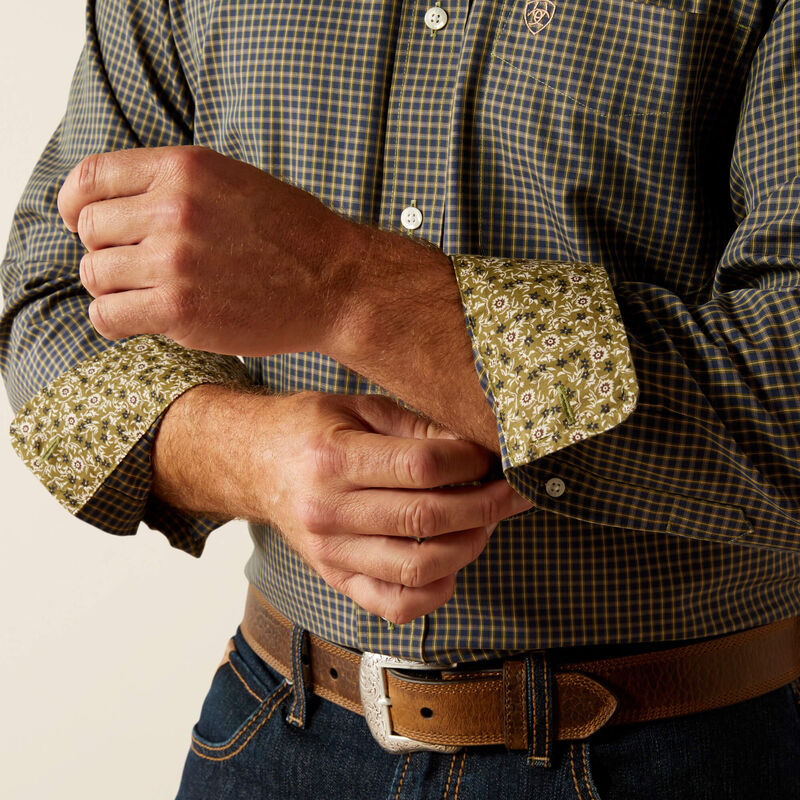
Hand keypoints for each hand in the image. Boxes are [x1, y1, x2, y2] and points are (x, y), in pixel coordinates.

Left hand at [57, 146, 357, 354]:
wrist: (336, 284)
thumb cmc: (295, 237)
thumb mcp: (234, 183)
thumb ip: (176, 186)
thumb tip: (120, 204)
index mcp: (185, 169)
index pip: (92, 179)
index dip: (77, 204)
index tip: (81, 221)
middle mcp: (173, 209)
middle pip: (91, 231)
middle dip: (105, 250)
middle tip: (131, 267)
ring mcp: (174, 260)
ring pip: (97, 274)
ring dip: (112, 287)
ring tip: (140, 295)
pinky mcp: (180, 309)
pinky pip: (109, 316)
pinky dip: (112, 320)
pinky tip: (134, 320)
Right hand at [154, 389, 532, 622]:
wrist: (256, 464)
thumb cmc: (312, 429)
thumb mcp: (360, 407)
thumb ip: (416, 428)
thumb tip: (477, 450)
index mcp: (332, 458)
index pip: (420, 467)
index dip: (469, 463)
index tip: (491, 456)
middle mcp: (328, 512)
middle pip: (426, 520)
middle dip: (488, 505)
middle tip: (516, 490)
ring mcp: (330, 553)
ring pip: (419, 568)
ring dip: (470, 546)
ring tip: (488, 521)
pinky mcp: (336, 579)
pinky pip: (395, 605)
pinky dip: (436, 592)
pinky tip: (453, 563)